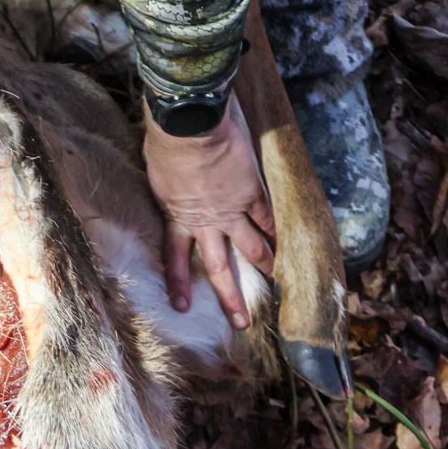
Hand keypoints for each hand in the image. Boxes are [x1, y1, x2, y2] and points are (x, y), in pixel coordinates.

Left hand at [142, 95, 275, 329]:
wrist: (187, 125)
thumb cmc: (165, 140)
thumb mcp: (157, 170)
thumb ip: (167, 183)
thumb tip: (168, 178)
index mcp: (176, 216)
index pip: (175, 258)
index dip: (178, 282)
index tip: (182, 306)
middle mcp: (205, 222)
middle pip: (218, 267)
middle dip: (230, 296)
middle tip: (242, 322)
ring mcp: (230, 210)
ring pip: (251, 248)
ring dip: (266, 268)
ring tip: (277, 288)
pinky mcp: (250, 193)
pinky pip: (268, 218)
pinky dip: (279, 234)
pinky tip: (291, 249)